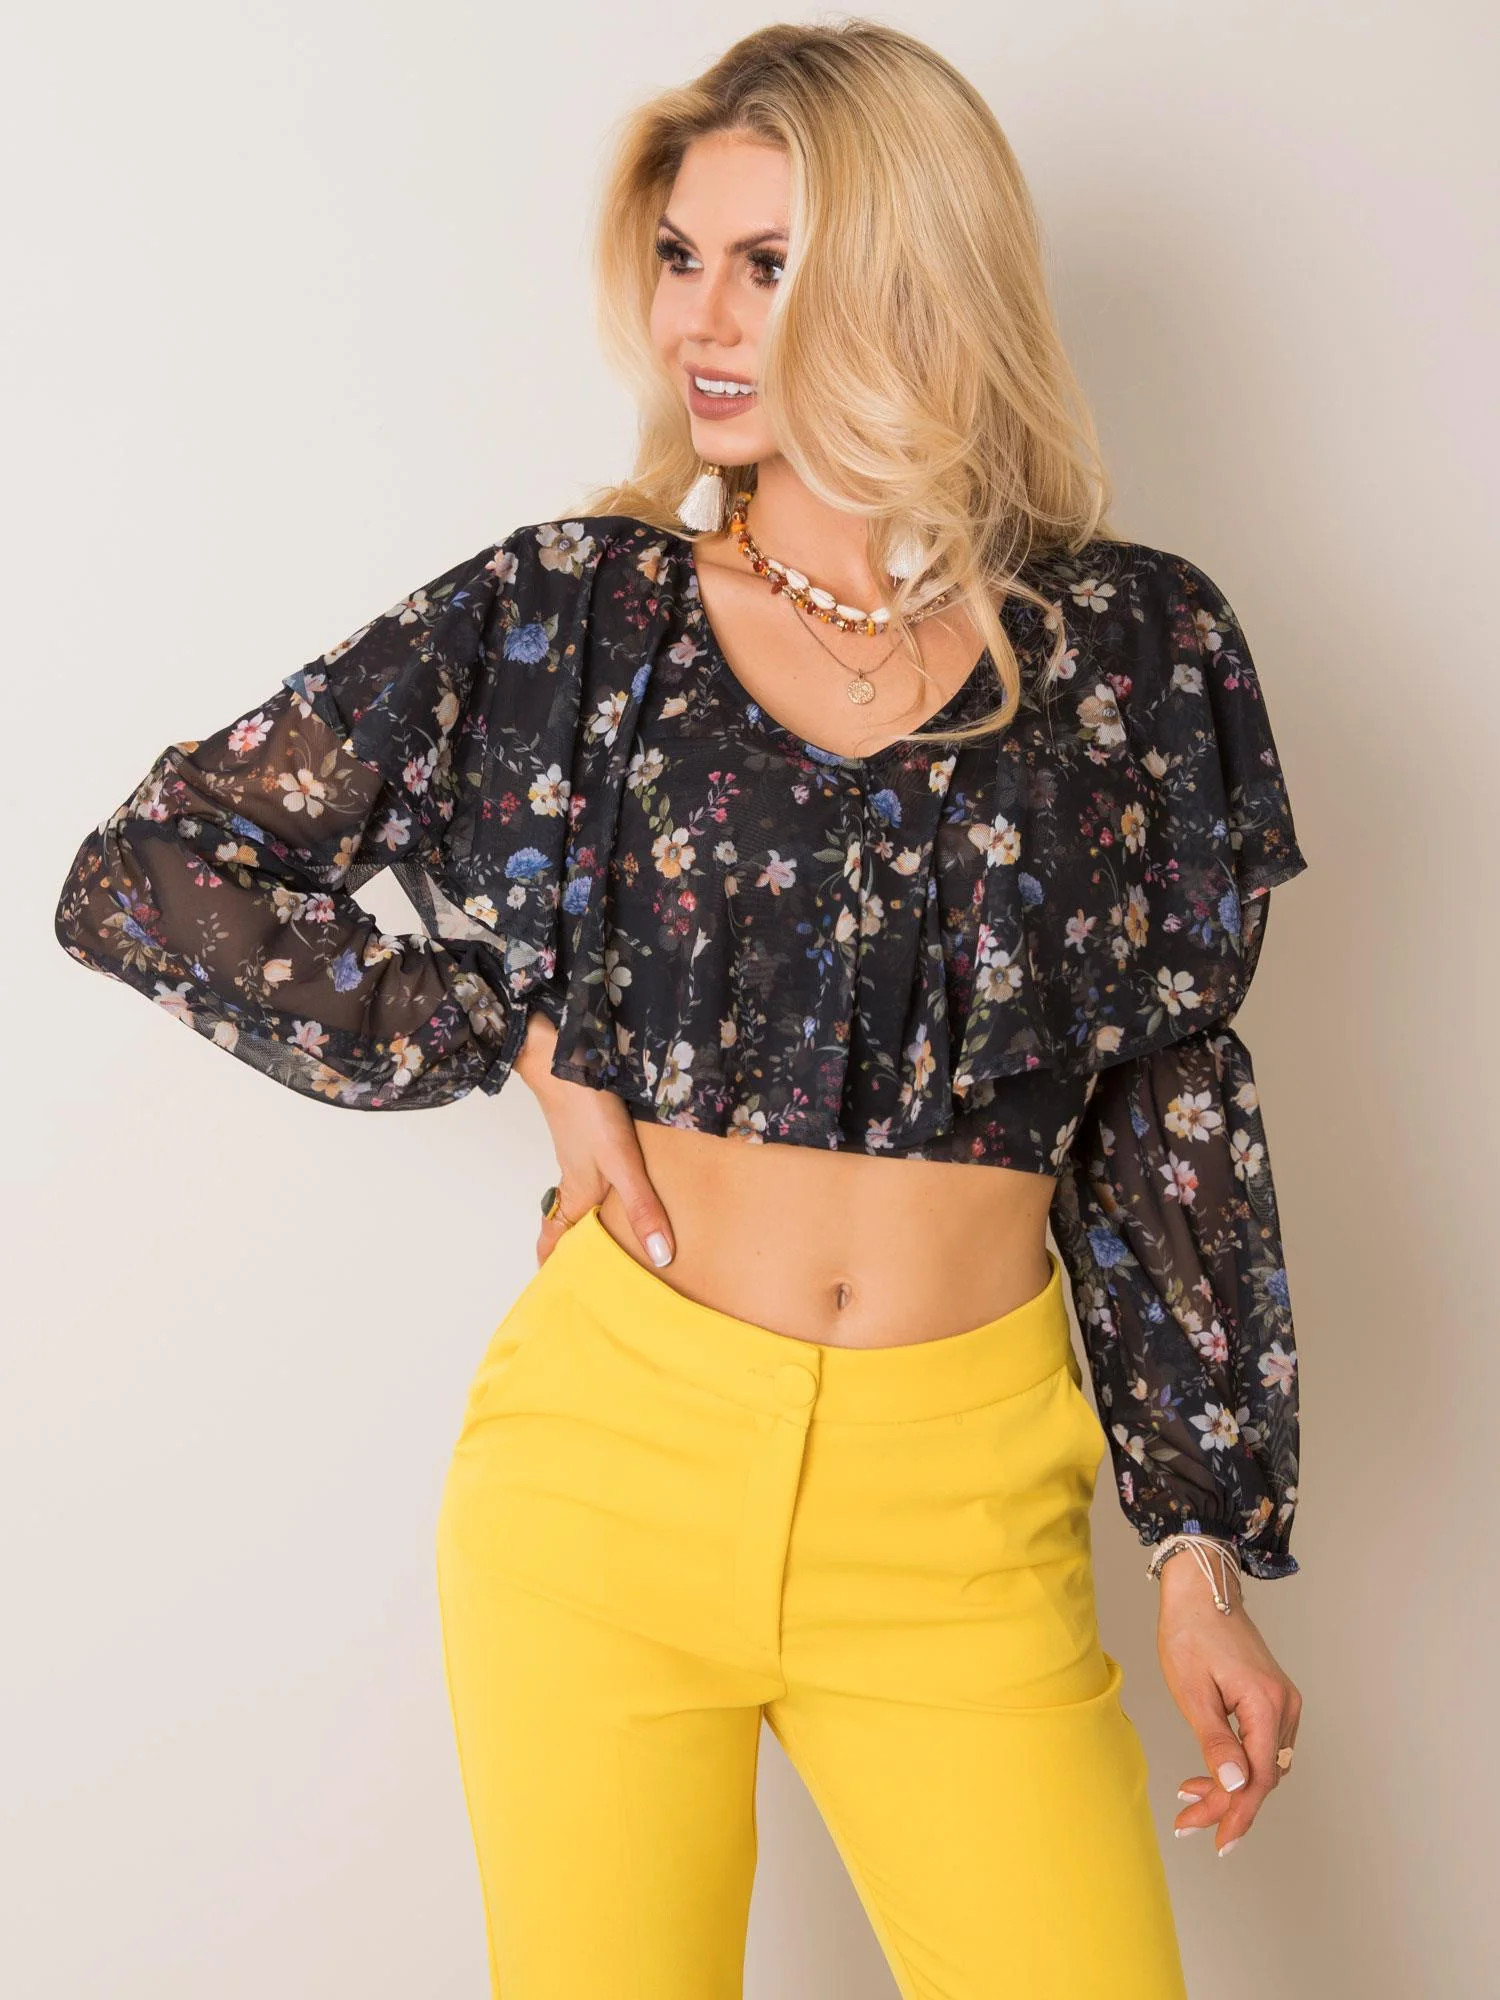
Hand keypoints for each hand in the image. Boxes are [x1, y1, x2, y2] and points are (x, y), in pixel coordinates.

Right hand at [513, 1011, 676, 1271]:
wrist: (566, 1058)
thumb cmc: (587, 1112)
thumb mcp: (622, 1164)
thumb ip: (642, 1208)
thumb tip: (661, 1257)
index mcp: (575, 1197)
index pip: (552, 1240)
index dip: (552, 1267)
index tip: (558, 1292)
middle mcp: (573, 1182)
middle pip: (568, 1225)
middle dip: (577, 1251)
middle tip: (597, 1275)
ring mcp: (580, 1159)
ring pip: (581, 1201)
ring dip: (592, 1223)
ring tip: (619, 1241)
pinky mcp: (590, 1139)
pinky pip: (593, 1177)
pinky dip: (605, 1195)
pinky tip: (628, 1190)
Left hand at [1156, 1552, 1301, 1856]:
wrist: (1200, 1590)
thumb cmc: (1190, 1632)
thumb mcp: (1193, 1691)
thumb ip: (1215, 1741)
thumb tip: (1234, 1784)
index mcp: (1267, 1705)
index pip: (1259, 1777)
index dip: (1237, 1812)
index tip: (1216, 1839)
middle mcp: (1285, 1706)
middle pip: (1264, 1775)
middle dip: (1228, 1804)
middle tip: (1190, 1821)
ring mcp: (1283, 1702)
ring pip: (1264, 1764)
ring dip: (1232, 1786)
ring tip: (1191, 1796)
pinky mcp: (1274, 1699)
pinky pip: (1263, 1745)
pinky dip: (1238, 1764)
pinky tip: (1211, 1772)